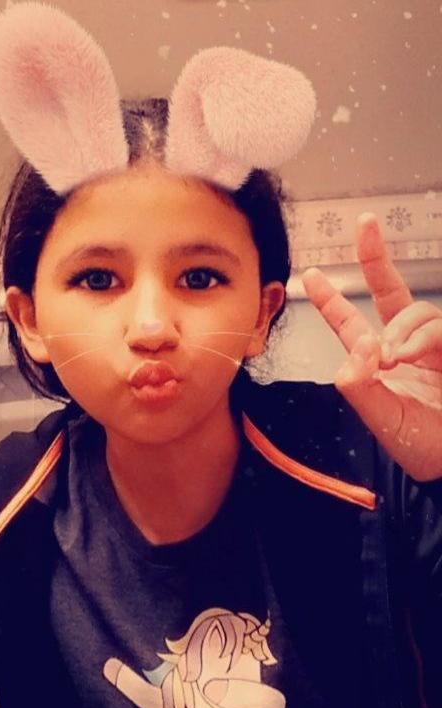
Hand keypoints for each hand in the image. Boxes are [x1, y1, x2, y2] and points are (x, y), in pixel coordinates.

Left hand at [301, 213, 441, 481]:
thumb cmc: (420, 447)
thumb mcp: (381, 419)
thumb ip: (360, 386)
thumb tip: (358, 349)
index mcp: (379, 362)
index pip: (350, 324)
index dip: (331, 300)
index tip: (310, 274)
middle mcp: (406, 348)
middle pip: (391, 294)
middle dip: (374, 258)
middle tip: (364, 228)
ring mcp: (435, 346)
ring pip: (416, 311)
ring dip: (402, 331)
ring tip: (395, 360)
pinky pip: (440, 327)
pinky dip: (424, 337)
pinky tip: (411, 355)